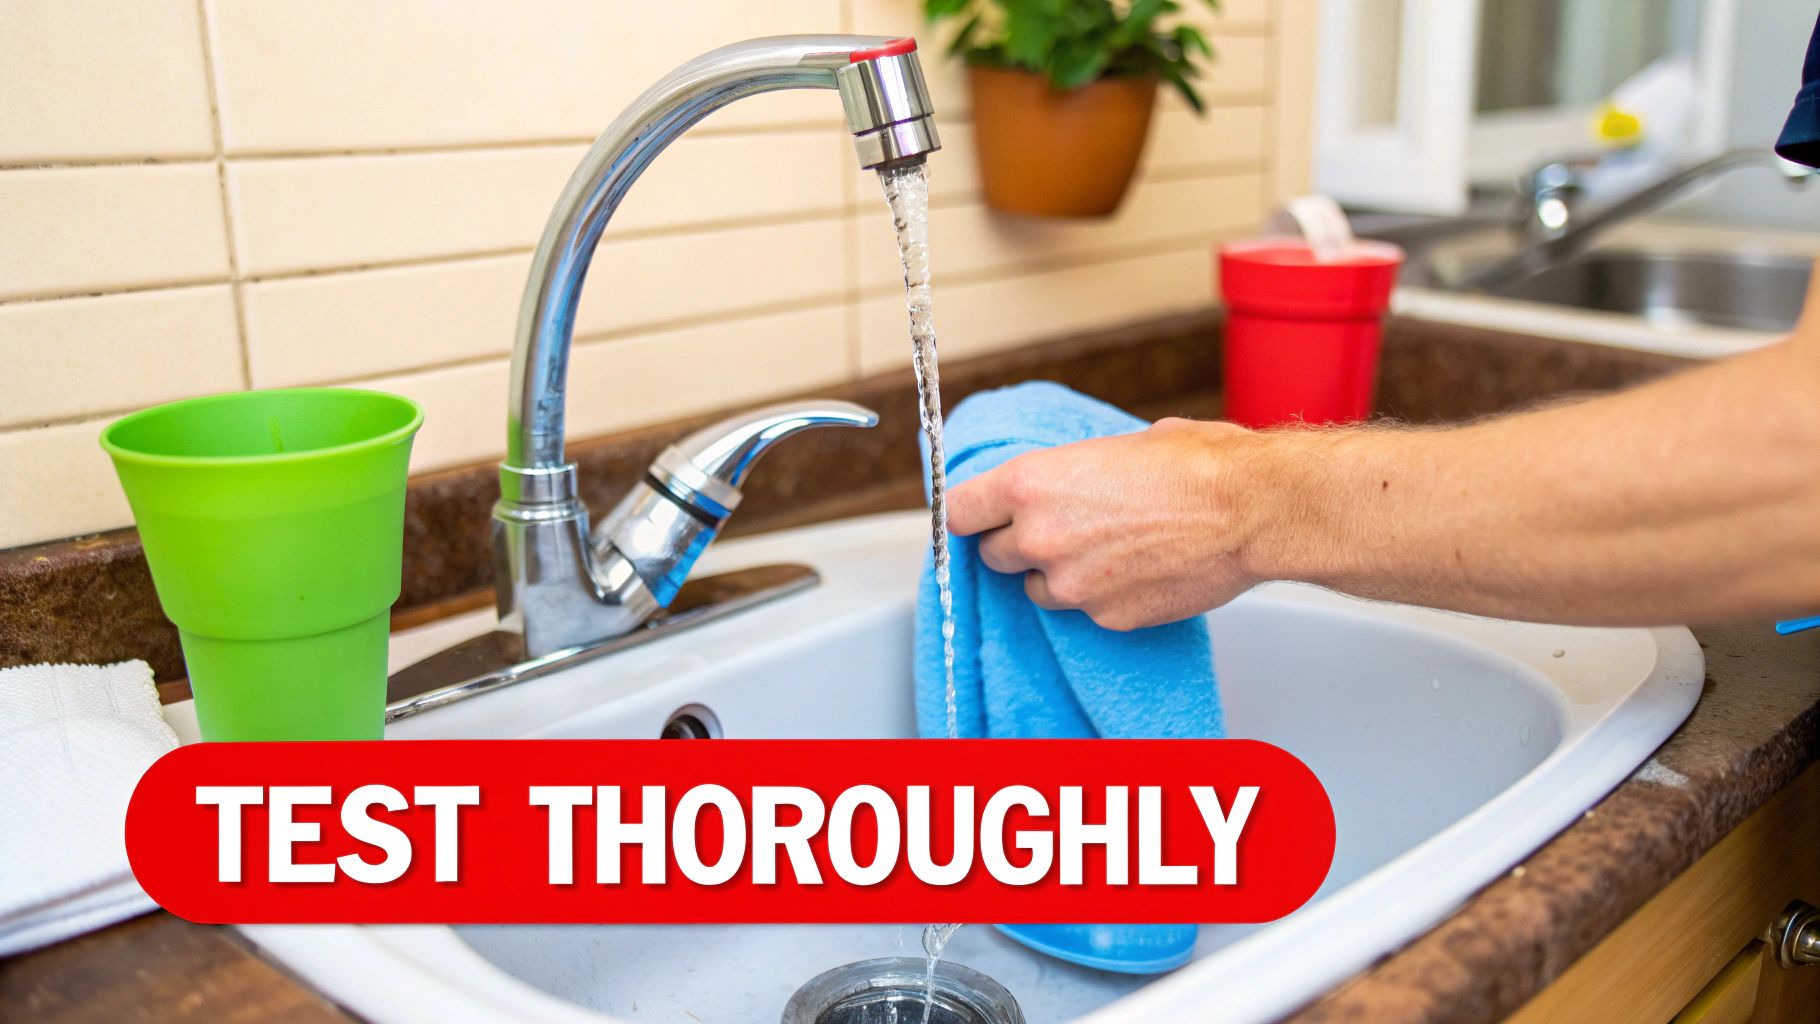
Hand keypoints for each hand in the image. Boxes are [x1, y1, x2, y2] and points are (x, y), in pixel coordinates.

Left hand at [945, 417, 1262, 630]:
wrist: (1251, 510)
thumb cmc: (1196, 464)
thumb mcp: (1117, 444)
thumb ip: (1071, 473)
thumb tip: (1065, 482)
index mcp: (1031, 484)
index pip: (956, 511)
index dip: (970, 512)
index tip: (979, 514)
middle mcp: (1040, 538)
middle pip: (993, 555)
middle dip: (1018, 543)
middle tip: (1060, 527)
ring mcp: (1072, 585)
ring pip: (1036, 589)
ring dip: (1057, 573)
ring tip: (1105, 549)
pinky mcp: (1105, 618)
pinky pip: (1084, 611)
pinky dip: (1101, 596)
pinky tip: (1138, 569)